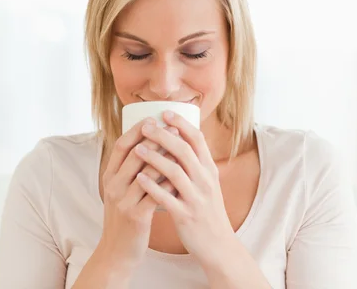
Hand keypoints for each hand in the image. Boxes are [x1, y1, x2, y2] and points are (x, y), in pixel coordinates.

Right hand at [91, 119, 177, 272]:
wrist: (117, 252)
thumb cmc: (125, 217)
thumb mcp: (121, 191)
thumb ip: (129, 171)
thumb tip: (150, 145)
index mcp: (109, 177)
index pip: (120, 146)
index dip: (136, 130)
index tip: (153, 117)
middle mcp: (113, 186)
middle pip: (134, 154)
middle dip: (155, 138)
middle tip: (174, 127)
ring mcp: (123, 201)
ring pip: (147, 172)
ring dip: (166, 157)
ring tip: (183, 146)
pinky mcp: (136, 216)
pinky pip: (156, 194)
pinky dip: (170, 182)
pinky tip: (184, 174)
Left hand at [133, 111, 235, 266]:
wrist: (218, 245)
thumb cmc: (208, 211)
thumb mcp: (208, 184)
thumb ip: (196, 164)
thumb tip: (180, 140)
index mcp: (210, 170)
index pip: (197, 139)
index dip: (181, 124)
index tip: (165, 112)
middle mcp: (205, 180)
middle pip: (184, 151)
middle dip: (164, 136)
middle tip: (145, 125)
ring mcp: (196, 198)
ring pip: (175, 172)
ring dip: (155, 158)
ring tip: (137, 149)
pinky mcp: (186, 215)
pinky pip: (167, 198)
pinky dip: (153, 187)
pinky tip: (139, 178)